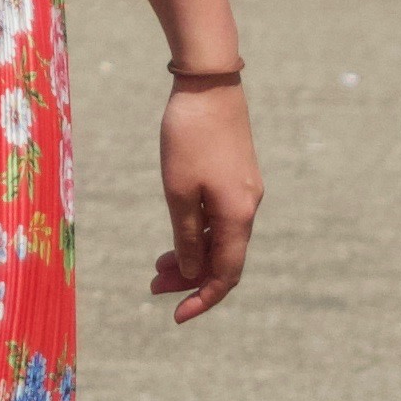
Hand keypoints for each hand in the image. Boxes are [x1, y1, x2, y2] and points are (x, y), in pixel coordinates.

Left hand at [150, 85, 260, 319]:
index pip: (225, 274)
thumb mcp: (179, 191)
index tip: (176, 316)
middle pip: (223, 259)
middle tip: (152, 285)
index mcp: (237, 215)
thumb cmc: (189, 136)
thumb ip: (187, 235)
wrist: (209, 84)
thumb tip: (192, 270)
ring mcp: (244, 191)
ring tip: (157, 265)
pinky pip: (220, 218)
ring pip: (221, 238)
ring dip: (192, 254)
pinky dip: (198, 232)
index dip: (202, 299)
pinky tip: (176, 233)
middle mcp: (248, 207)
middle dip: (190, 278)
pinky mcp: (236, 177)